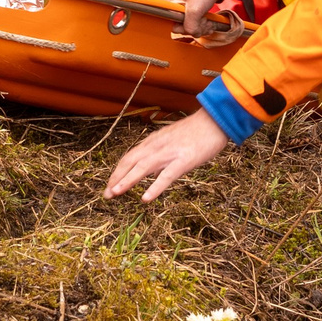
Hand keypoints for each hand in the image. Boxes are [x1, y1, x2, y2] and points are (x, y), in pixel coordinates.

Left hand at [104, 110, 232, 201]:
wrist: (214, 121)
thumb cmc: (196, 133)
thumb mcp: (172, 142)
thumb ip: (160, 157)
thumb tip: (152, 174)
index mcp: (153, 142)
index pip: (129, 157)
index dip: (118, 171)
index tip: (110, 185)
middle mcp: (157, 146)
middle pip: (130, 161)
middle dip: (116, 178)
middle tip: (106, 194)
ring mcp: (169, 153)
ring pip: (142, 168)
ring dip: (127, 181)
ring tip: (115, 193)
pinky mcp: (183, 160)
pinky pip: (166, 176)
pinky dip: (154, 187)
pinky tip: (145, 198)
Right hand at [164, 0, 222, 37]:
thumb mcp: (195, 9)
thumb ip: (190, 26)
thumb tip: (193, 33)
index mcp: (169, 7)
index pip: (174, 27)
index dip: (185, 29)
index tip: (194, 23)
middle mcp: (174, 10)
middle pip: (183, 29)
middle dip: (196, 28)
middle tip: (204, 21)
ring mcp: (183, 12)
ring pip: (191, 28)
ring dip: (202, 28)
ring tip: (208, 22)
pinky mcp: (191, 13)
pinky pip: (196, 25)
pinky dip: (204, 27)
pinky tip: (209, 23)